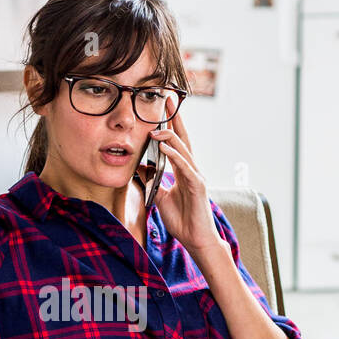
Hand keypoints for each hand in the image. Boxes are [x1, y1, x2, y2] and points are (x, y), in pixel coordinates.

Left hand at [149, 112, 222, 256]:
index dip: (170, 125)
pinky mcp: (197, 186)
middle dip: (175, 119)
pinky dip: (174, 155)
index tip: (162, 108)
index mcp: (183, 171)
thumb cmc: (182, 219)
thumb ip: (154, 182)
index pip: (176, 143)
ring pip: (183, 150)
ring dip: (170, 136)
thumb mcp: (161, 196)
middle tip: (167, 100)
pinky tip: (163, 146)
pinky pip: (183, 167)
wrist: (196, 239)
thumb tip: (141, 169)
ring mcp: (196, 176)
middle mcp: (191, 170)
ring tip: (157, 124)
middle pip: (183, 139)